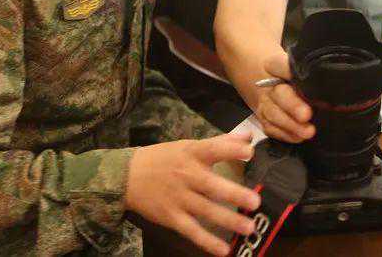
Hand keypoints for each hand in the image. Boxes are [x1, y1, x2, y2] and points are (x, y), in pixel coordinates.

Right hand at [125, 134, 260, 255]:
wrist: (127, 177)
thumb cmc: (164, 158)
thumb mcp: (188, 146)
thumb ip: (220, 142)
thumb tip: (248, 136)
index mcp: (191, 154)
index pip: (212, 149)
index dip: (230, 150)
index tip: (249, 152)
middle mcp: (186, 176)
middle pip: (211, 185)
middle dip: (233, 194)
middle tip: (255, 202)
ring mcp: (179, 198)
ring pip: (205, 210)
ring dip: (228, 220)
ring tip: (249, 228)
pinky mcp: (171, 217)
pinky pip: (191, 231)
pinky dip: (206, 241)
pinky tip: (224, 250)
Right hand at [255, 51, 314, 142]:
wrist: (273, 83)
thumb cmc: (297, 77)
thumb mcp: (303, 68)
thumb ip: (313, 72)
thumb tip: (333, 80)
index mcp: (276, 66)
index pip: (278, 64)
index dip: (286, 70)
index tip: (298, 76)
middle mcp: (269, 85)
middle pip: (279, 94)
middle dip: (293, 106)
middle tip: (306, 114)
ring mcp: (266, 103)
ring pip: (274, 114)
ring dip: (291, 125)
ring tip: (308, 132)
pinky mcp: (265, 119)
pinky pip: (271, 128)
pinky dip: (286, 134)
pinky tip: (299, 137)